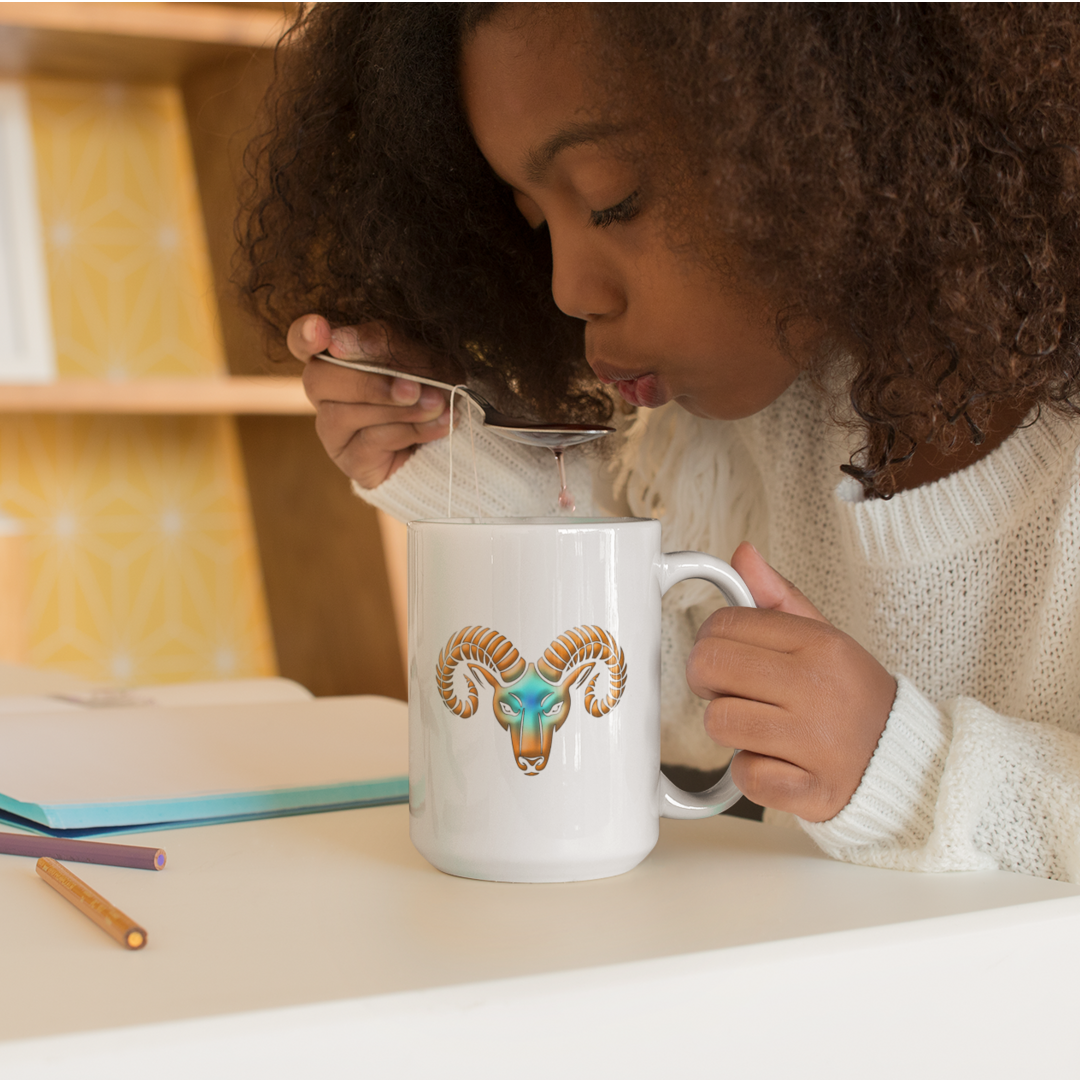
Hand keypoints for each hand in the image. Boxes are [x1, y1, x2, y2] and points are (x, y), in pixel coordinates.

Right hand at [289, 315, 450, 488]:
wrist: (459, 434)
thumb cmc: (433, 385)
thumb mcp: (419, 356)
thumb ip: (384, 344)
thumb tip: (339, 342)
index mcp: (338, 357)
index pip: (301, 341)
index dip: (303, 334)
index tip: (321, 330)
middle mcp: (327, 393)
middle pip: (318, 379)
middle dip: (367, 384)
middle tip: (412, 389)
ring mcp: (333, 429)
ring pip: (344, 414)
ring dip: (398, 409)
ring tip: (437, 405)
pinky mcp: (351, 460)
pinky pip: (371, 441)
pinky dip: (410, 430)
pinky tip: (439, 424)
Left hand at [686, 542, 896, 821]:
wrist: (907, 761)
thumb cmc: (852, 695)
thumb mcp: (824, 637)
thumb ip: (778, 596)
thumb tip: (743, 554)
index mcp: (819, 645)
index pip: (724, 625)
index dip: (711, 639)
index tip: (724, 655)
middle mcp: (818, 689)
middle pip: (710, 668)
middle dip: (707, 680)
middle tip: (730, 689)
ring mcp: (816, 742)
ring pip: (719, 723)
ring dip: (729, 728)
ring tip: (759, 726)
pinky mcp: (812, 790)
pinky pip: (746, 776)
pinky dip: (752, 773)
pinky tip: (777, 762)